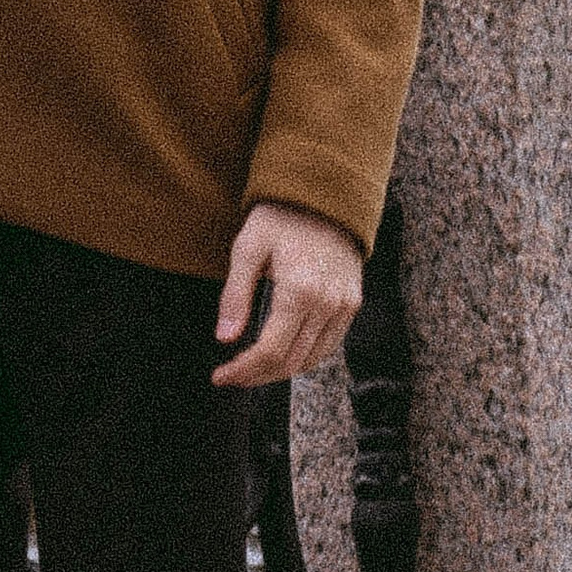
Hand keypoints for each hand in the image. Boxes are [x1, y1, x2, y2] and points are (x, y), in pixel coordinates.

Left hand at [213, 201, 363, 387]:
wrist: (326, 194)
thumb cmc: (281, 216)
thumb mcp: (248, 248)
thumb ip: (236, 295)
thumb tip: (225, 339)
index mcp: (300, 291)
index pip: (271, 351)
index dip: (244, 370)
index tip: (219, 376)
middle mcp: (327, 304)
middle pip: (291, 362)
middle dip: (257, 376)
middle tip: (230, 376)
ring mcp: (344, 306)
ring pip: (312, 359)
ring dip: (280, 372)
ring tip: (252, 370)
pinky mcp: (352, 303)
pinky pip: (329, 345)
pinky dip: (305, 357)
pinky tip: (282, 355)